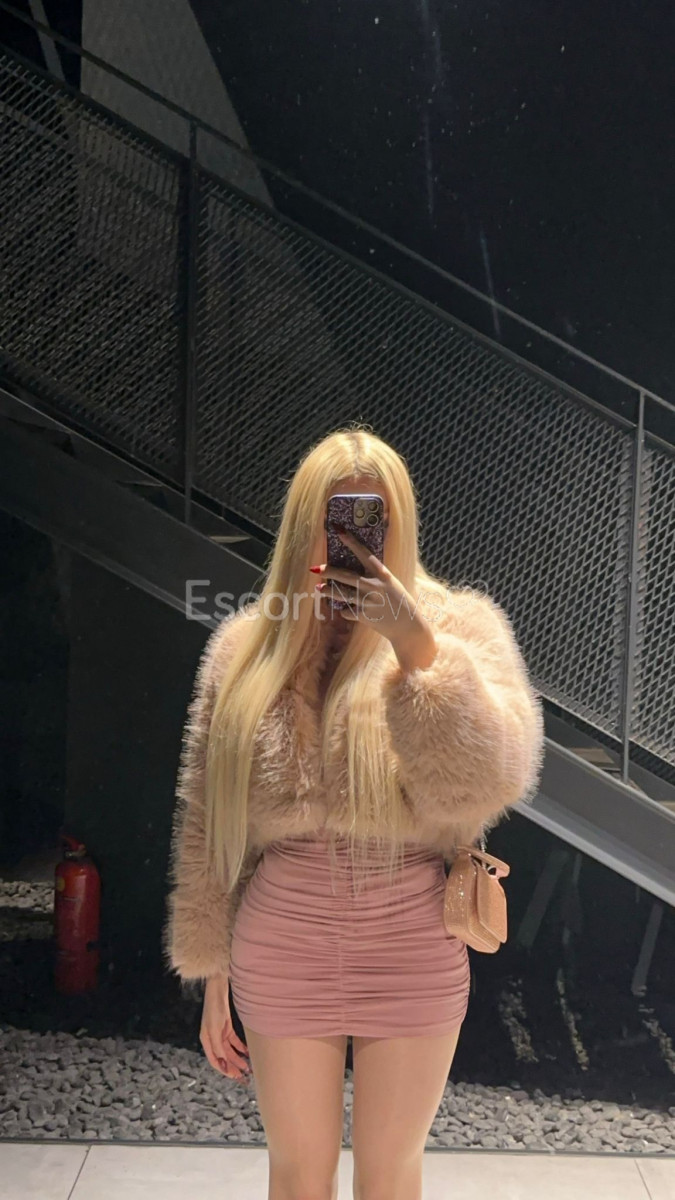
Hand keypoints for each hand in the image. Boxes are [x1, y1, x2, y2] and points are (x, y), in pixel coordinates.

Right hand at [201, 976, 251, 1082]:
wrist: (218, 990)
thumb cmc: (214, 1009)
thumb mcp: (214, 1030)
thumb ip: (218, 1048)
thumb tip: (223, 1065)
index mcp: (206, 1041)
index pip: (215, 1061)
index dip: (225, 1070)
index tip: (235, 1077)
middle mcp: (212, 1039)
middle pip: (224, 1058)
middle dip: (233, 1067)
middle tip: (244, 1076)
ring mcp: (220, 1033)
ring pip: (230, 1051)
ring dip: (238, 1059)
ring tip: (248, 1067)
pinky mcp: (227, 1028)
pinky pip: (234, 1042)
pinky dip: (241, 1048)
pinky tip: (247, 1053)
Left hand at [313, 527, 437, 669]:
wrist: (407, 626)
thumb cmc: (399, 601)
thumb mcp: (391, 583)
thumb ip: (375, 576)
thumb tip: (352, 569)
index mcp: (383, 575)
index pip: (364, 554)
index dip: (351, 542)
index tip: (339, 531)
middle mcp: (375, 587)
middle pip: (346, 576)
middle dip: (329, 572)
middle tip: (316, 568)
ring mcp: (368, 602)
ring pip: (342, 594)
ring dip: (328, 591)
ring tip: (318, 589)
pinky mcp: (364, 616)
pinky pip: (347, 611)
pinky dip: (346, 611)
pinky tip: (349, 610)